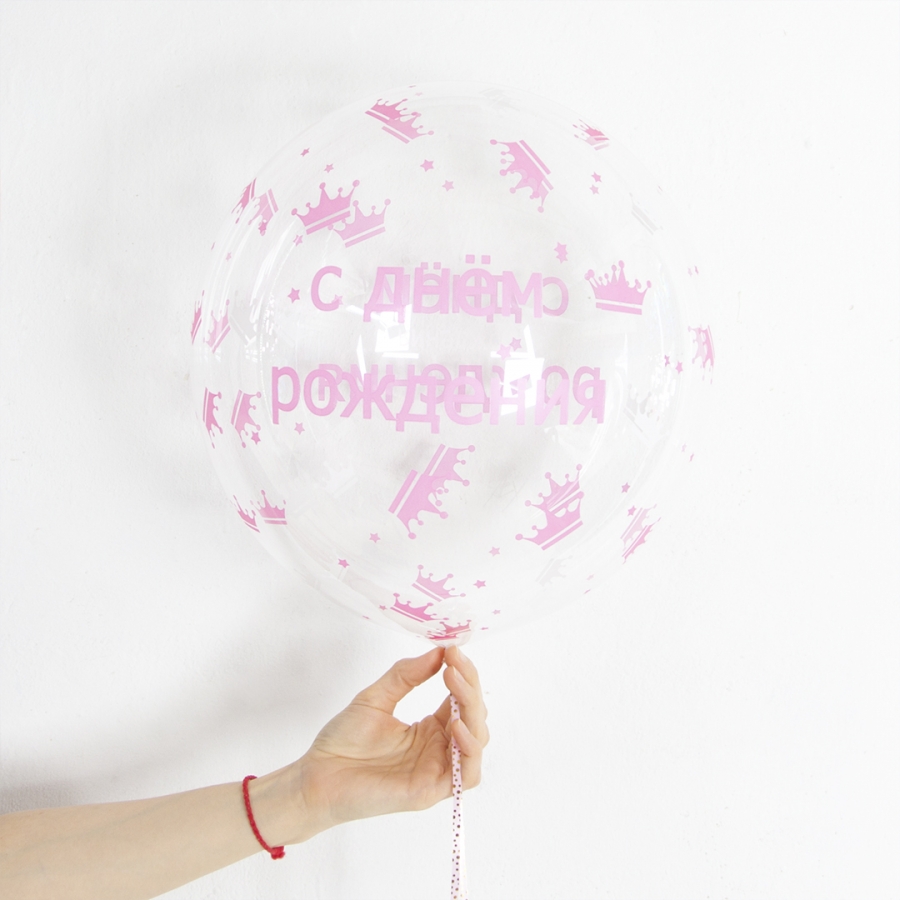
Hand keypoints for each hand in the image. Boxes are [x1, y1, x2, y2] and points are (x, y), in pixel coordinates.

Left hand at [285, 646, 487, 840]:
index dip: (463, 676)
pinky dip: (470, 750)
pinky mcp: (430, 791)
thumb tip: (437, 652)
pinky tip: (457, 725)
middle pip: (474, 718)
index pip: (461, 700)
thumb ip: (405, 675)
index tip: (452, 651)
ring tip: (454, 684)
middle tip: (453, 663)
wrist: (318, 776)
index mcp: (429, 728)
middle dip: (469, 687)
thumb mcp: (375, 697)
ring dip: (473, 712)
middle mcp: (438, 748)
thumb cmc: (343, 741)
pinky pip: (467, 775)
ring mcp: (437, 770)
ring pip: (477, 742)